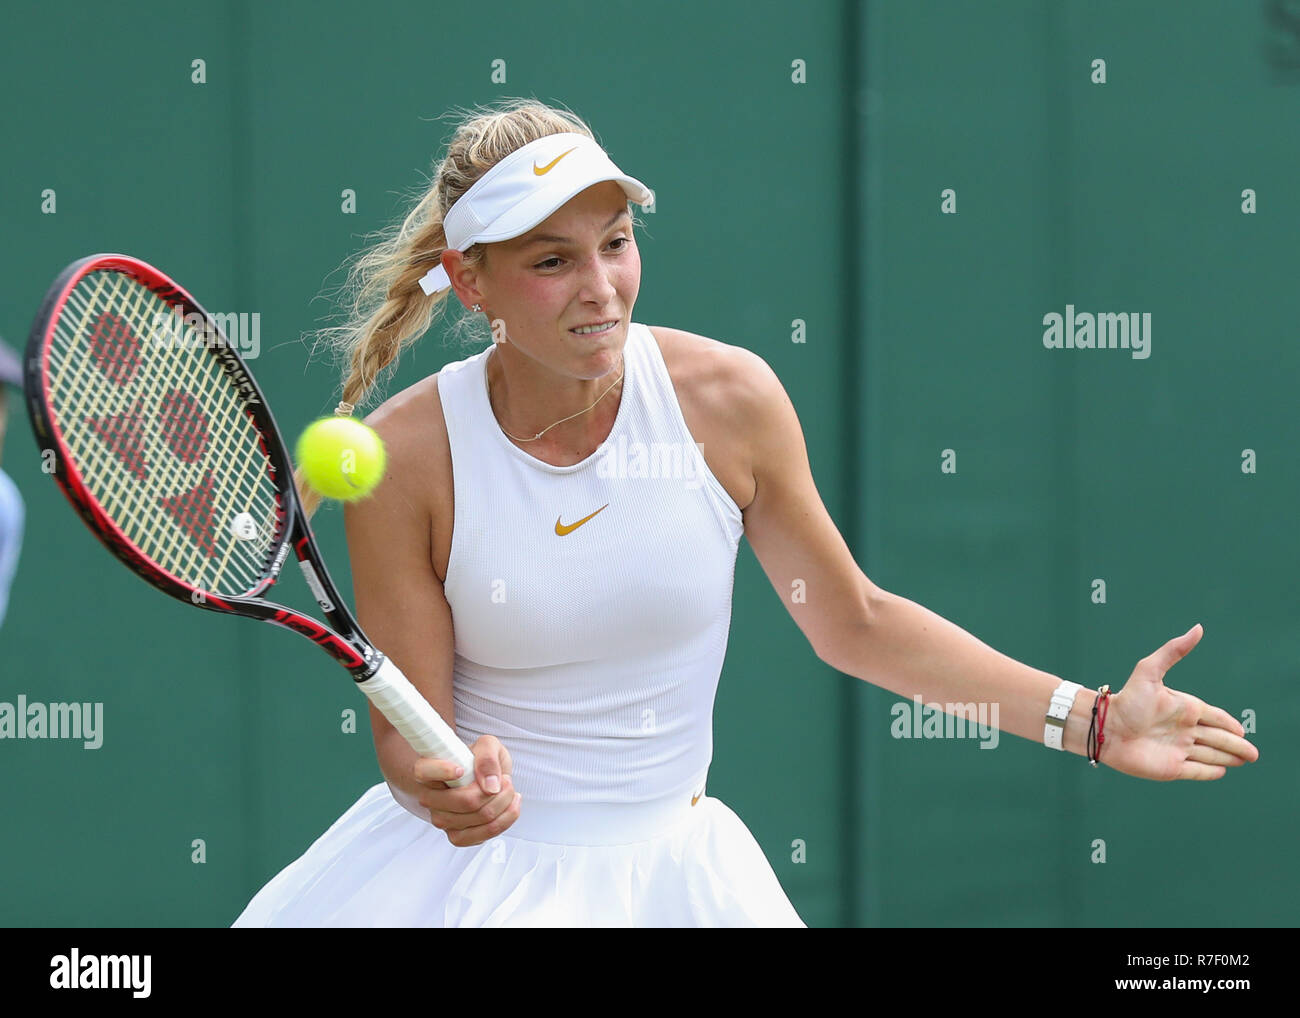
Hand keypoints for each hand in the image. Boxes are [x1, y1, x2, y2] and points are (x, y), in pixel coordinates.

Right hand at [412, 735, 520, 845]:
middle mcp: (430, 797)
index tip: (461, 769)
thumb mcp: (488, 746)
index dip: (442, 770)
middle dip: (497, 791)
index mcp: (429, 770)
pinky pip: (483, 834)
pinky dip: (505, 820)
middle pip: (466, 801)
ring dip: (504, 803)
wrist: (485, 780)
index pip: (424, 771)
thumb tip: (490, 785)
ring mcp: (442, 819)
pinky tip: (509, 806)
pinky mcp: (456, 836)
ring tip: (508, 790)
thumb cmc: (480, 761)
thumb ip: (488, 757)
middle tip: (505, 780)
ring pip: (481, 817)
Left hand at [1101, 624, 1259, 779]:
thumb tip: (1198, 628)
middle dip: (1236, 746)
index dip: (1229, 724)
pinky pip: (1196, 771)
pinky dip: (1209, 772)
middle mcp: (1183, 729)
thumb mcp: (1149, 671)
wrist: (1105, 728)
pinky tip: (1222, 771)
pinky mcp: (1171, 768)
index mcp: (1184, 708)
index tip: (1242, 730)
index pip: (1214, 717)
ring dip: (1227, 758)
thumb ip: (1174, 651)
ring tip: (1244, 760)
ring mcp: (1177, 749)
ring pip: (1210, 755)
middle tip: (1254, 754)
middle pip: (1217, 739)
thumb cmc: (1128, 700)